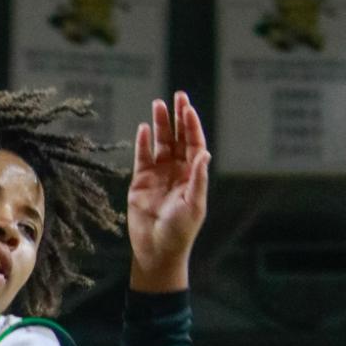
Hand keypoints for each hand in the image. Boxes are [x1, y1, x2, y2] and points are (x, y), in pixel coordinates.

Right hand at [127, 93, 210, 282]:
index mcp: (193, 176)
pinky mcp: (140, 181)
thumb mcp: (194, 205)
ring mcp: (159, 175)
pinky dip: (143, 143)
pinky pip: (142, 157)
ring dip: (161, 124)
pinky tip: (144, 128)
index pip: (194, 144)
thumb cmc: (180, 231)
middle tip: (178, 95)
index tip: (188, 109)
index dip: (192, 126)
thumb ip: (198, 178)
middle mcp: (177, 171)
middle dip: (179, 117)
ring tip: (158, 104)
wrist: (156, 250)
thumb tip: (204, 153)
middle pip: (179, 138)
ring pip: (161, 143)